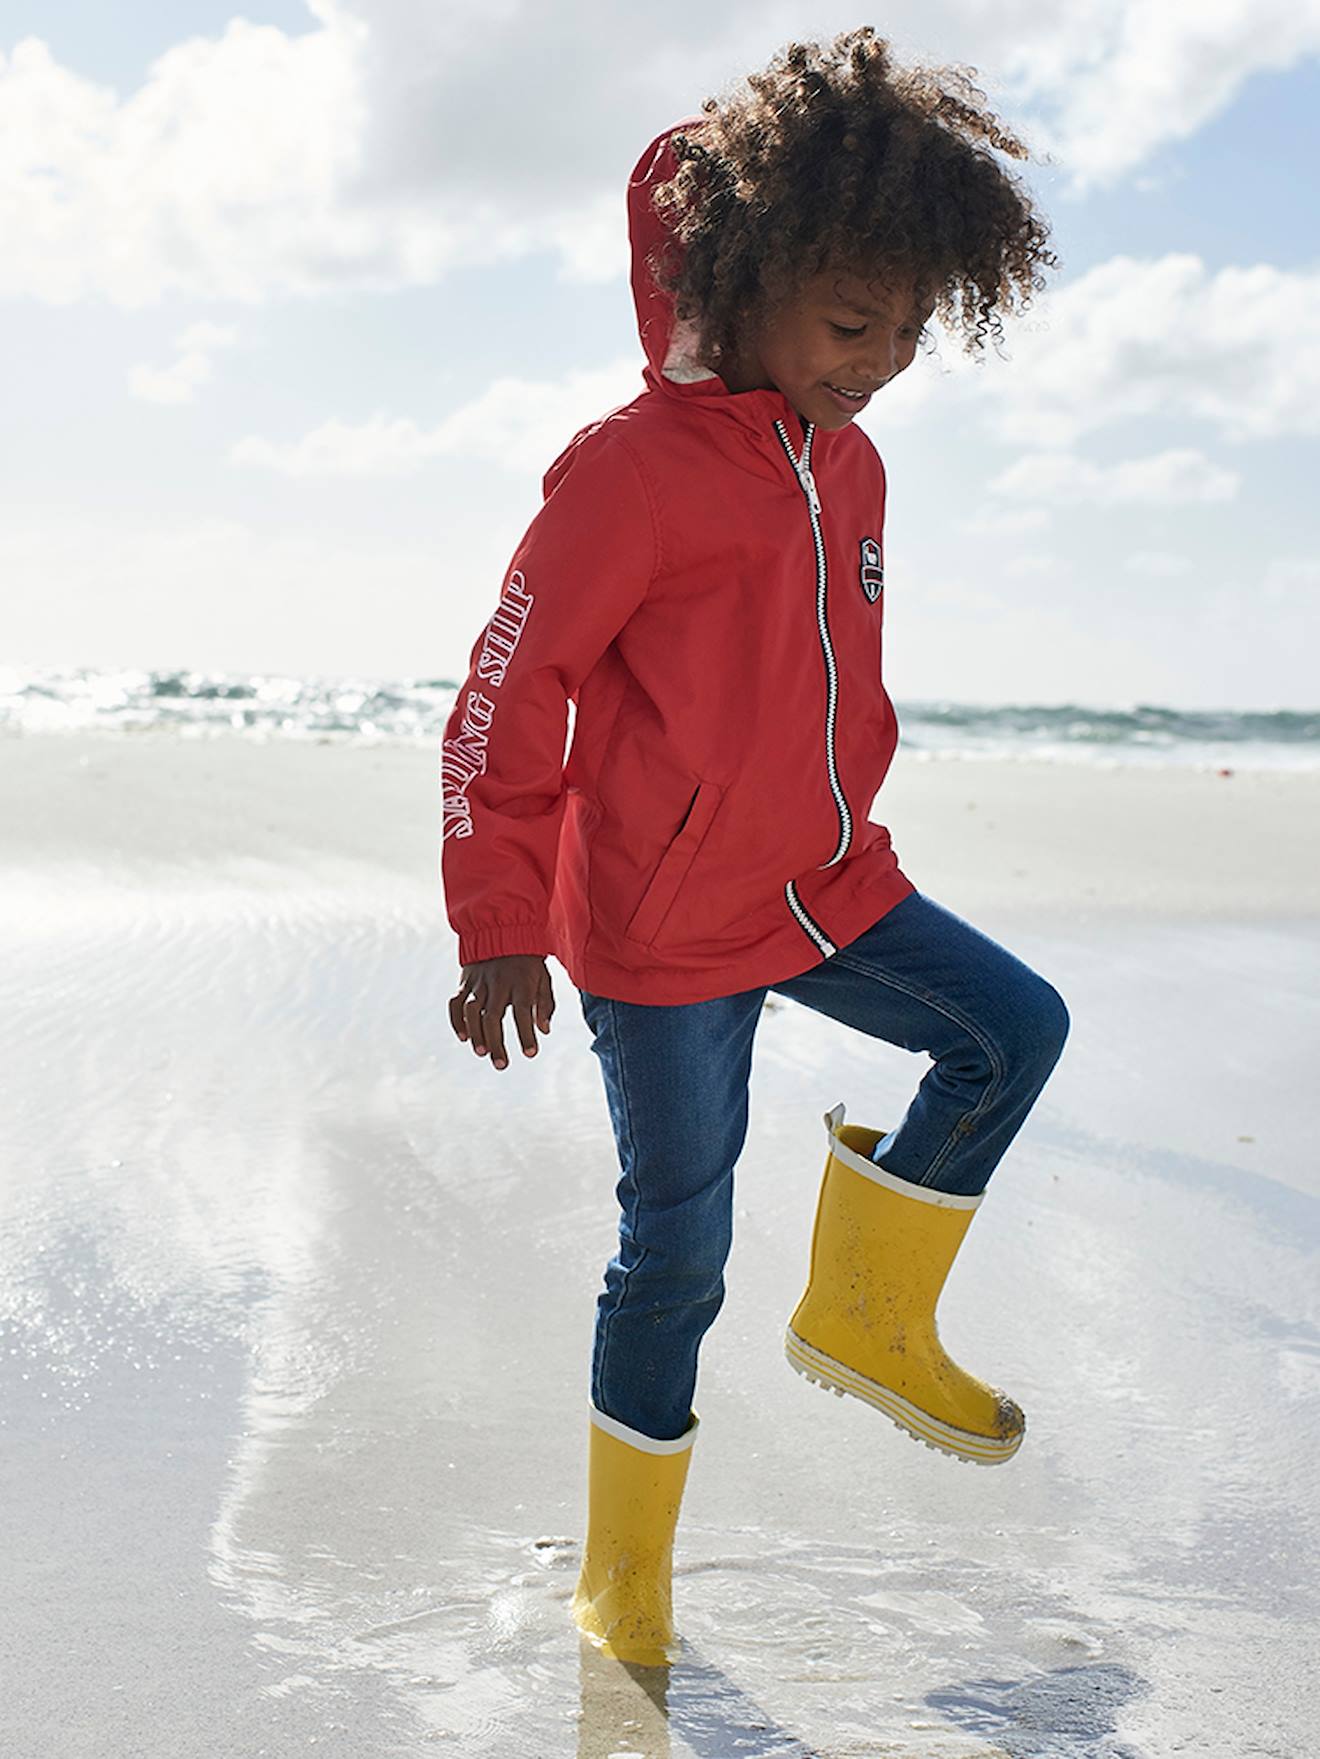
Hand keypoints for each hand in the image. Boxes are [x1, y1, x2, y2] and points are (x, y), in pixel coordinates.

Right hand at [449, 954, 554, 1071]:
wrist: (504, 929)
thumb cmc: (528, 960)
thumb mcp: (543, 978)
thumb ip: (545, 1004)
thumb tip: (544, 1030)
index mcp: (521, 983)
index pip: (523, 1012)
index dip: (526, 1034)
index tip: (530, 1054)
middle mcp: (499, 983)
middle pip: (493, 1017)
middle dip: (497, 1043)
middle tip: (501, 1065)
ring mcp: (480, 982)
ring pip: (473, 1011)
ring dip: (476, 1034)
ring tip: (481, 1053)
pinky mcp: (466, 981)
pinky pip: (456, 1002)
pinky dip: (457, 1020)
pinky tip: (463, 1037)